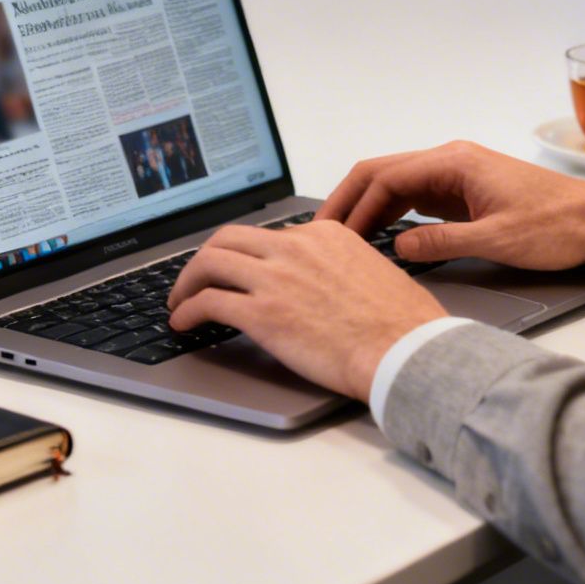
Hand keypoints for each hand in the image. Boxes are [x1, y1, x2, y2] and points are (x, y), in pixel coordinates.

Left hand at [167, 221, 446, 399]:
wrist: (403, 349)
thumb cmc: (400, 323)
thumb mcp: (371, 271)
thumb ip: (337, 266)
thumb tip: (320, 283)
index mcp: (324, 234)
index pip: (268, 236)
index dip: (245, 255)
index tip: (237, 271)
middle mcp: (295, 247)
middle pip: (229, 239)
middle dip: (205, 259)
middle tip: (196, 279)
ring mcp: (275, 278)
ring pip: (210, 263)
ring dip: (187, 282)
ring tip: (180, 302)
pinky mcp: (261, 313)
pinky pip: (208, 302)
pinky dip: (187, 311)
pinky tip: (184, 323)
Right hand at [319, 141, 584, 270]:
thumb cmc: (558, 226)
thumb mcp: (497, 241)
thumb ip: (442, 244)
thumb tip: (397, 247)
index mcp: (456, 162)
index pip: (385, 176)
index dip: (352, 205)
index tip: (331, 233)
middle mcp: (452, 161)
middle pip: (382, 174)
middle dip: (350, 202)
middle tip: (322, 235)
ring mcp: (457, 176)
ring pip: (396, 186)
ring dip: (368, 210)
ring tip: (344, 242)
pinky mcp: (465, 194)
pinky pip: (415, 199)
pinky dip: (391, 216)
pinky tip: (380, 239)